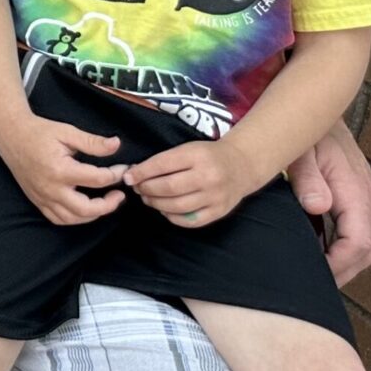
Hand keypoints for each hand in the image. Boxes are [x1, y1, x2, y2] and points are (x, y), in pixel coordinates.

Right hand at [0, 100, 126, 226]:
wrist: (11, 135)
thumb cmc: (38, 132)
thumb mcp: (67, 132)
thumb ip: (93, 142)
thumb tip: (116, 145)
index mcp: (60, 170)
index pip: (98, 179)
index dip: (116, 174)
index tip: (123, 168)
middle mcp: (51, 188)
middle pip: (87, 209)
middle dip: (109, 205)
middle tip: (119, 195)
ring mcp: (43, 197)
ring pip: (73, 218)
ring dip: (93, 215)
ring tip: (104, 203)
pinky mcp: (37, 200)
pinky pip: (58, 218)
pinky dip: (74, 218)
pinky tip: (83, 209)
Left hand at [128, 139, 259, 227]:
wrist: (242, 165)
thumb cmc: (207, 156)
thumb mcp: (187, 149)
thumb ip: (163, 161)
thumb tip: (134, 174)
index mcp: (197, 156)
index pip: (162, 165)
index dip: (141, 172)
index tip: (128, 177)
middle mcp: (208, 177)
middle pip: (168, 188)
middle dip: (147, 189)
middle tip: (138, 189)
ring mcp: (216, 196)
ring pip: (177, 206)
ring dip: (156, 204)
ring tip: (149, 198)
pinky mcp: (219, 211)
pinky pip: (190, 221)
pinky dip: (173, 217)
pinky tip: (166, 209)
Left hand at [293, 126, 370, 284]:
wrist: (318, 113)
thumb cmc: (307, 133)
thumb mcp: (300, 151)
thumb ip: (308, 178)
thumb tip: (318, 206)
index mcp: (357, 194)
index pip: (357, 244)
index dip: (336, 266)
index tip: (311, 277)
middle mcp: (368, 201)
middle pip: (363, 253)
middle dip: (339, 273)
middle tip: (307, 286)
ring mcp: (365, 201)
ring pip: (361, 246)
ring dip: (340, 264)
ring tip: (310, 275)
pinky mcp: (357, 201)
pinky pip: (355, 234)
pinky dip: (339, 249)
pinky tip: (314, 253)